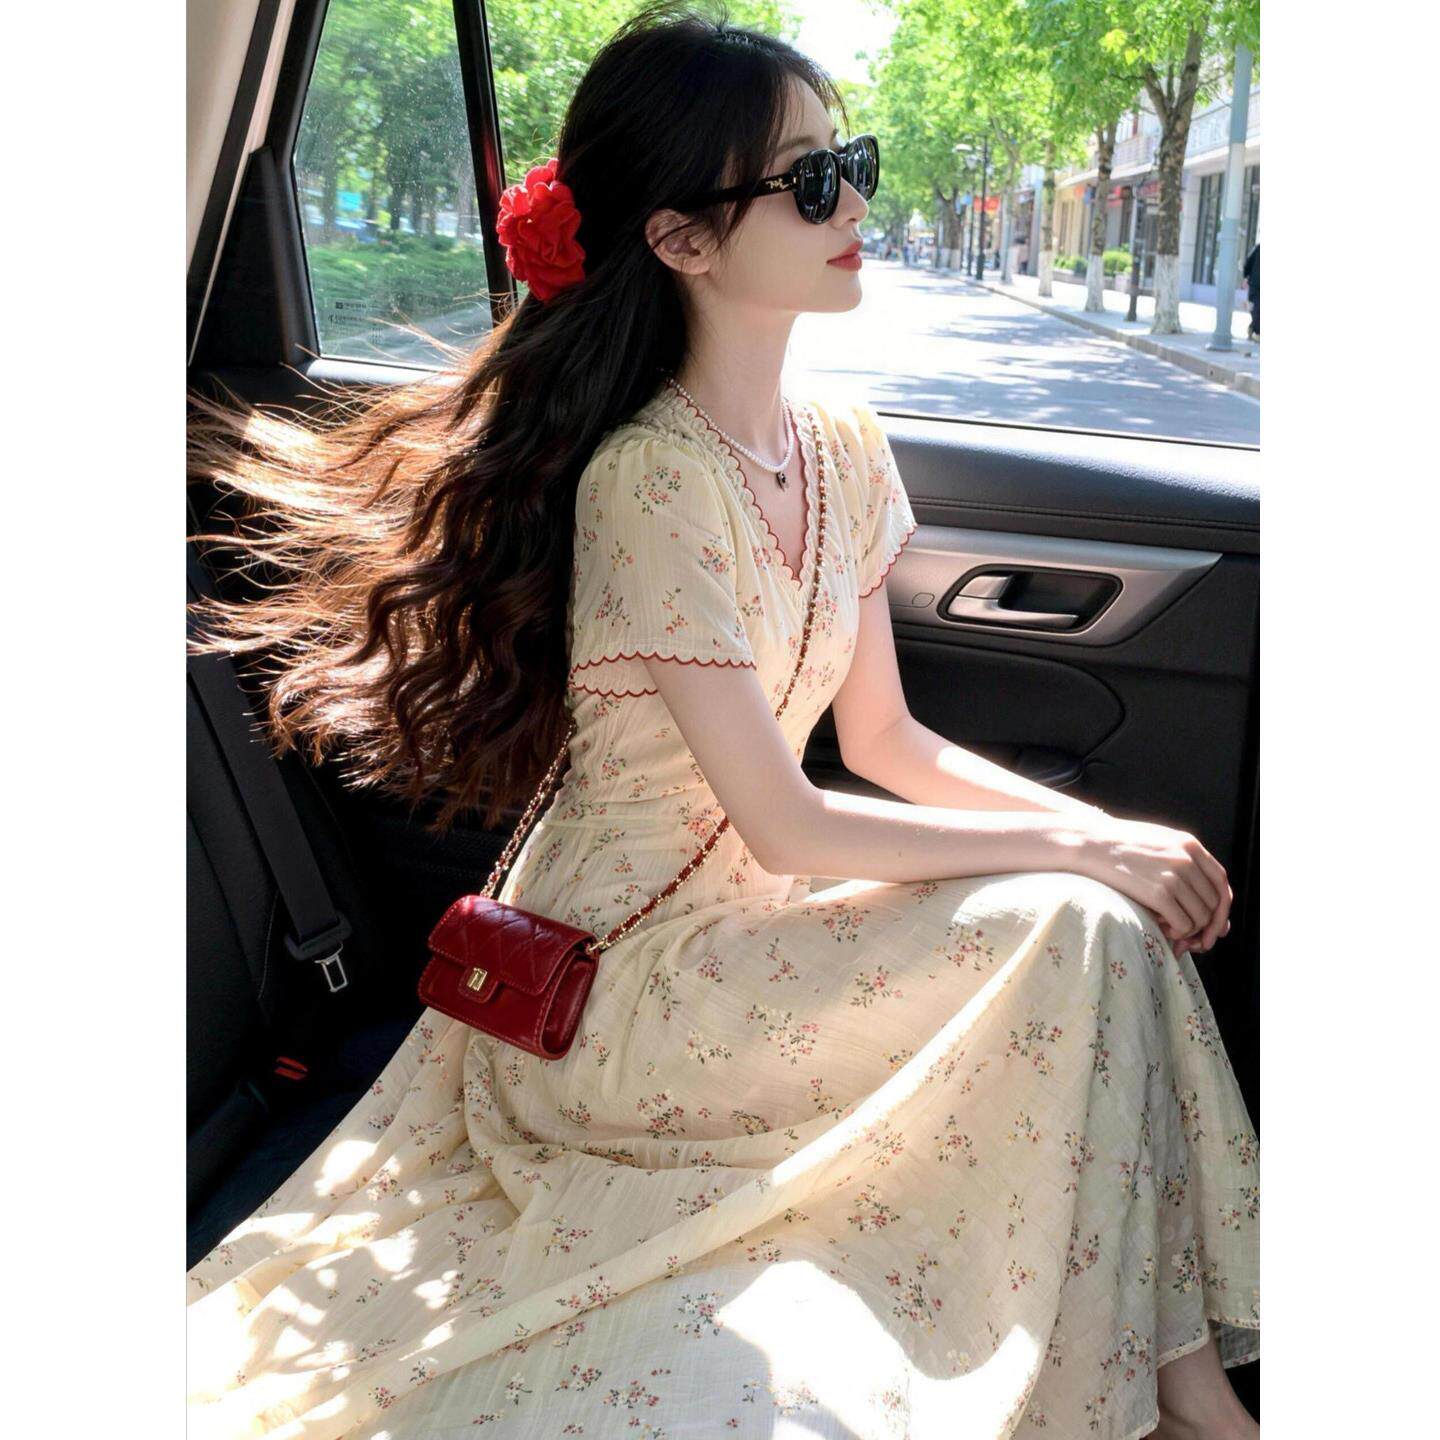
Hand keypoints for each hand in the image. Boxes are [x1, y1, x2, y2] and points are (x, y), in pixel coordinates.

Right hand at [1073, 815, 1232, 955]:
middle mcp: (1187, 858)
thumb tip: (1204, 899)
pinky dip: (1176, 932)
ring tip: (1169, 928)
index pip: (1220, 882)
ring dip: (1188, 930)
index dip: (1221, 908)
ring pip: (1200, 917)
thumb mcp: (1158, 842)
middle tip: (1192, 938)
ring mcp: (1174, 875)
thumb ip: (1184, 862)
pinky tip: (1161, 927)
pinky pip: (1183, 924)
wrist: (1089, 844)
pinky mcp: (1158, 893)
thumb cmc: (1119, 846)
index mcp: (1189, 845)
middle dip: (1206, 926)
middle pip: (1213, 904)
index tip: (1215, 925)